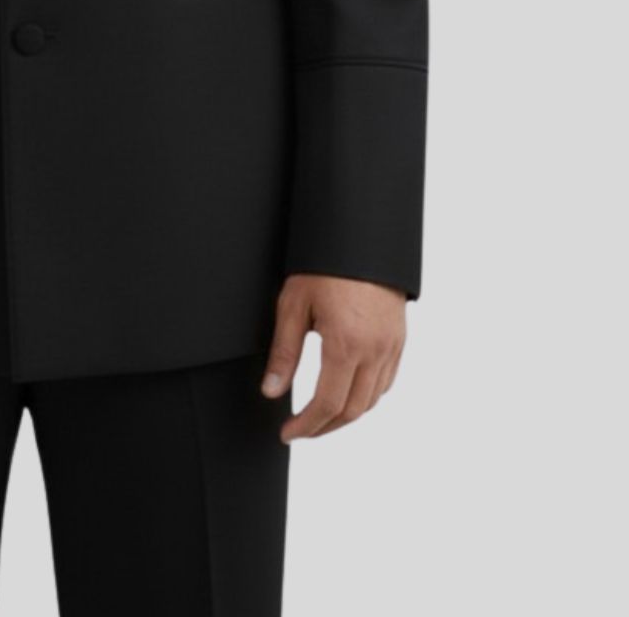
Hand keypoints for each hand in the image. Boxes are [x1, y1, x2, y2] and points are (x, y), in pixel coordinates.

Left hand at [260, 273, 406, 441]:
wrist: (361, 236)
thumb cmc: (324, 266)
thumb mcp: (294, 304)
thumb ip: (284, 353)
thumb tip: (271, 392)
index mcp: (346, 344)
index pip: (327, 404)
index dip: (306, 426)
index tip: (288, 433)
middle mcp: (374, 351)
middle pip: (352, 411)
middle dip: (324, 427)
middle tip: (300, 430)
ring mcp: (391, 347)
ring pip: (372, 400)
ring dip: (345, 415)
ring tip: (320, 417)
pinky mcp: (398, 339)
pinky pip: (386, 382)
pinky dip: (366, 397)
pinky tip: (348, 394)